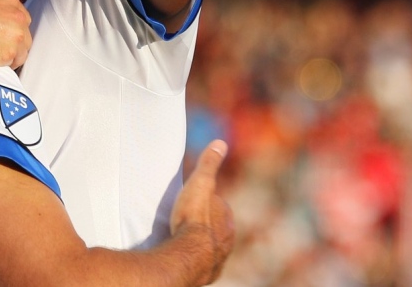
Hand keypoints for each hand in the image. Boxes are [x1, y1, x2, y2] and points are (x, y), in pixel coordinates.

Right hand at [0, 0, 31, 67]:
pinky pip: (15, 63)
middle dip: (10, 39)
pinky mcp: (7, 54)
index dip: (6, 25)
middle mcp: (17, 16)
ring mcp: (14, 36)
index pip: (18, 16)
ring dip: (10, 53)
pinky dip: (6, 64)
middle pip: (23, 33)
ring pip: (22, 49)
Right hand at [170, 140, 234, 284]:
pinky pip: (204, 261)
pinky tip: (186, 253)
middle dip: (206, 221)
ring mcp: (220, 254)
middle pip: (216, 225)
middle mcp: (228, 236)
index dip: (206, 200)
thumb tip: (220, 142)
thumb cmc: (194, 217)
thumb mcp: (200, 184)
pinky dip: (197, 256)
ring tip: (184, 236)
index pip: (218, 204)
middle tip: (186, 217)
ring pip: (211, 243)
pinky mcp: (210, 270)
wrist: (190, 253)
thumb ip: (209, 164)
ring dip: (201, 239)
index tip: (193, 199)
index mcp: (226, 216)